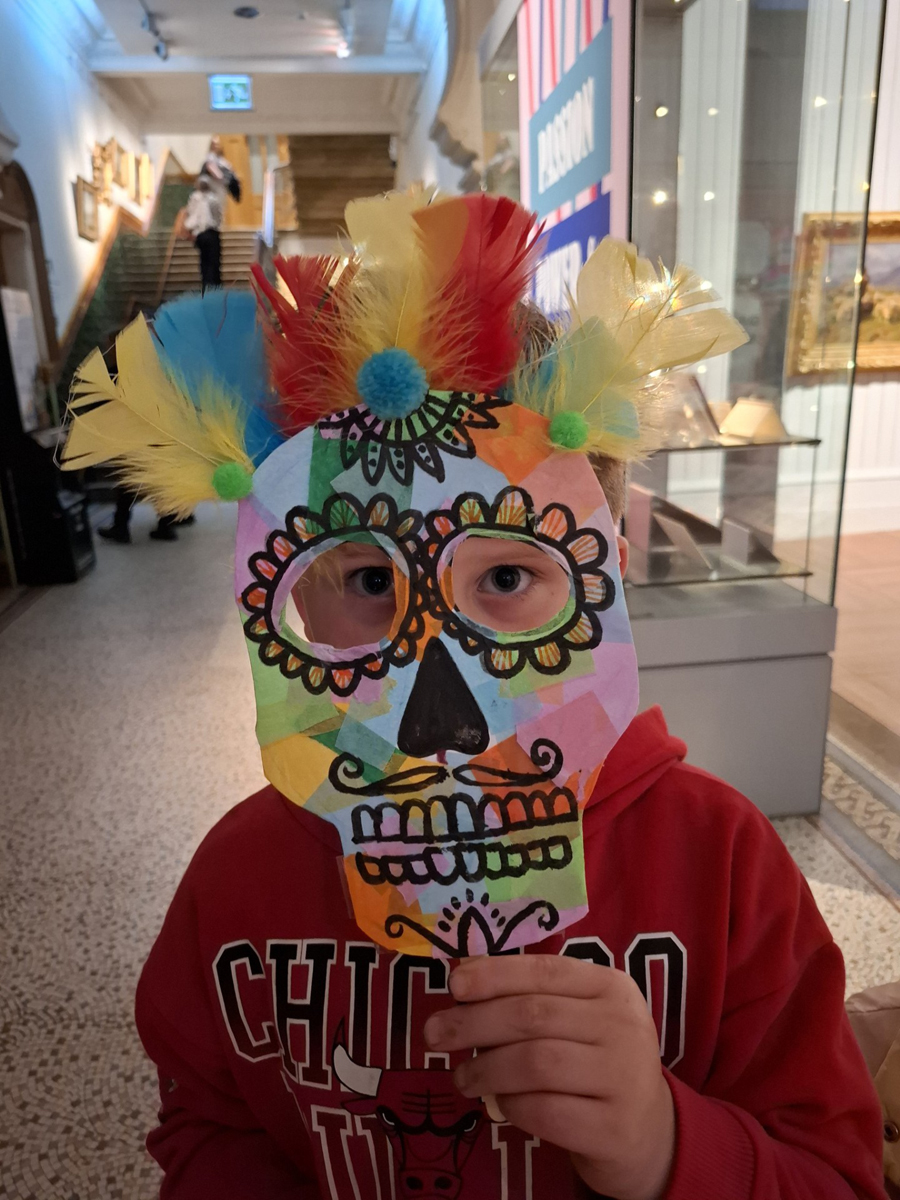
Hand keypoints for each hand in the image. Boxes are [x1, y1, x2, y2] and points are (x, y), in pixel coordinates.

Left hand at [423, 955, 675, 1199]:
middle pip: (532, 1016)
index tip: (453, 985)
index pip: (544, 971)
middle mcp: (622, 1026)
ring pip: (535, 1063)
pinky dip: (512, 1106)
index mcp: (611, 987)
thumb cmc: (596, 1061)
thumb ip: (531, 997)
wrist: (648, 1131)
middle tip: (434, 1034)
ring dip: (486, 1069)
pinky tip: (500, 1104)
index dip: (494, 974)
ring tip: (462, 1077)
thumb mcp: (577, 1018)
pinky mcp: (613, 1127)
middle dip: (474, 1023)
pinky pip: (545, 1111)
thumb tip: (462, 975)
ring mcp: (623, 1077)